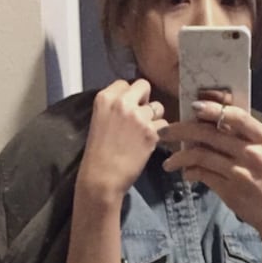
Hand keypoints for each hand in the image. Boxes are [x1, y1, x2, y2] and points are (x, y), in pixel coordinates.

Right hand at [78, 78, 169, 202]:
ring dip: (153, 118)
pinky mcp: (151, 131)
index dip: (128, 96)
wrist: (101, 179)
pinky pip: (163, 124)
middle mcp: (122, 102)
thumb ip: (114, 107)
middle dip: (144, 99)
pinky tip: (146, 144)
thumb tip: (133, 101)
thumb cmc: (97, 154)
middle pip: (143, 86)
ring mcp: (138, 116)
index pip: (124, 83)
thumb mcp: (99, 121)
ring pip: (157, 107)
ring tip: (141, 134)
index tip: (125, 110)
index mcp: (104, 98)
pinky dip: (158, 134)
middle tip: (138, 117)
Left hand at [161, 101, 261, 242]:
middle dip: (182, 129)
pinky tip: (185, 173)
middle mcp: (253, 152)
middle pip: (210, 133)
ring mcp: (241, 172)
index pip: (235, 115)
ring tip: (168, 162)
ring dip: (179, 156)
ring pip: (202, 155)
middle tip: (164, 132)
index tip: (192, 106)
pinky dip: (190, 172)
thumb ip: (242, 137)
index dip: (212, 109)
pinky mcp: (230, 190)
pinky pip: (203, 175)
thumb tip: (209, 123)